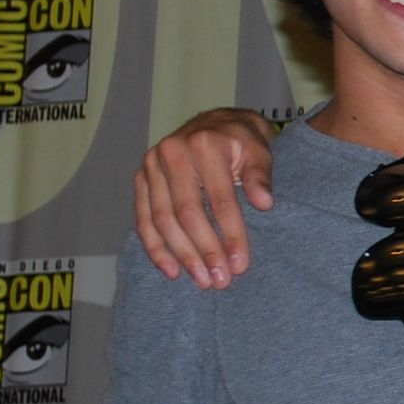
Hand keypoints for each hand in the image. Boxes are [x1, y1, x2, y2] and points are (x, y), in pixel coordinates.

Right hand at [135, 110, 278, 287]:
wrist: (214, 122)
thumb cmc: (241, 140)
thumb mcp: (259, 148)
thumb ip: (261, 174)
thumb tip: (264, 203)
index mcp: (204, 144)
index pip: (220, 199)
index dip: (231, 234)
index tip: (240, 264)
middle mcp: (171, 153)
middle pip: (187, 212)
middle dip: (205, 250)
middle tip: (220, 280)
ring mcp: (151, 166)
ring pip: (163, 220)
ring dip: (181, 255)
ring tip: (201, 281)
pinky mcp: (140, 179)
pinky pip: (143, 219)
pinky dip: (156, 248)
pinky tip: (171, 270)